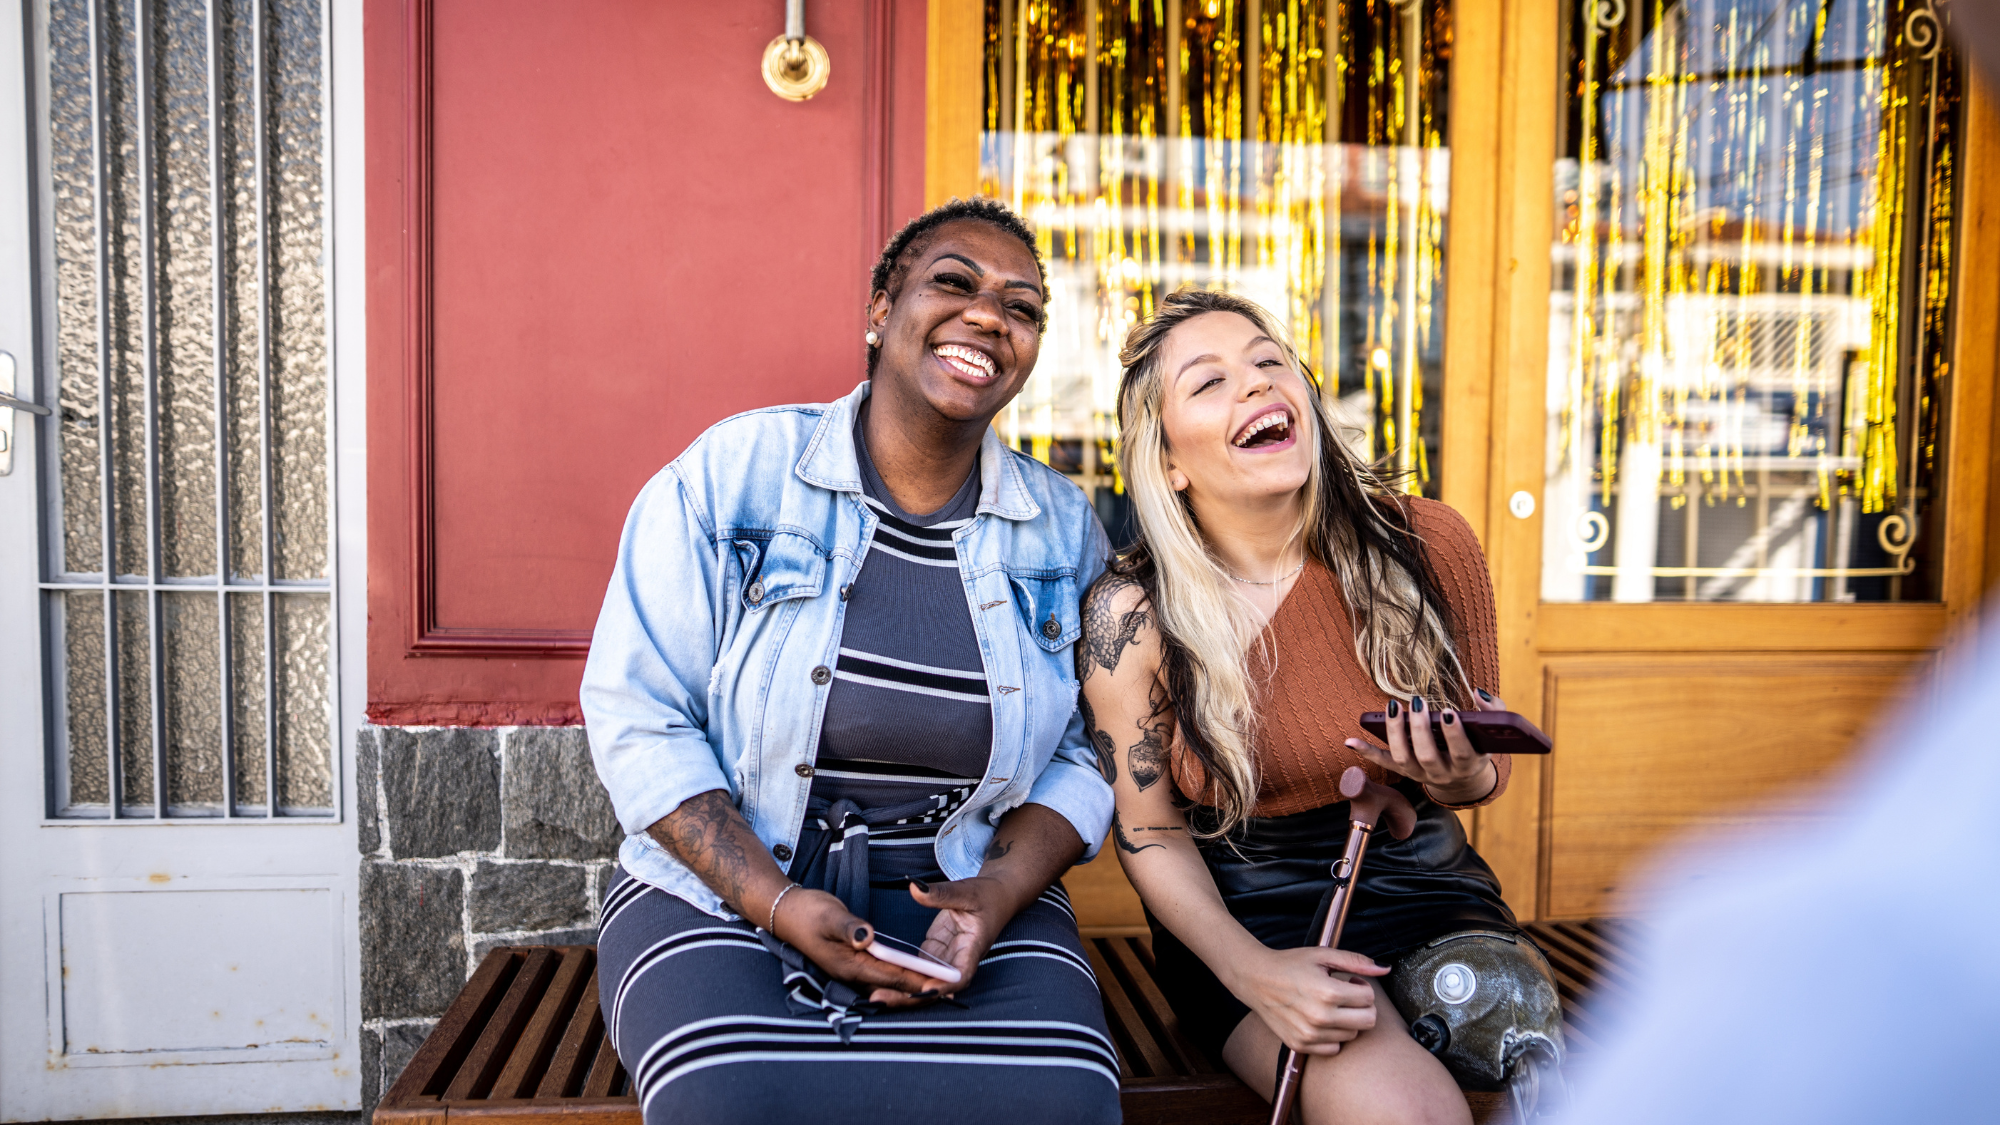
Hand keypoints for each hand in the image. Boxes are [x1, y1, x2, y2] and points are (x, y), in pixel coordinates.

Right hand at [770, 887, 942, 999]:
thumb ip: (849, 928)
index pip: (890, 976)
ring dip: (910, 986)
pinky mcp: (850, 964)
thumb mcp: (828, 915)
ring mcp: (849, 971)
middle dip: (918, 990)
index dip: (916, 980)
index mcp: (848, 964)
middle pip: (891, 987)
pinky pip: (880, 977)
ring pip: (886, 984)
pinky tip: (911, 974)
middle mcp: (850, 974)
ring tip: (937, 986)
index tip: (940, 983)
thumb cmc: (807, 912)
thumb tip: (868, 938)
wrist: (785, 912)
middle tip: (949, 989)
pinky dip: (898, 977)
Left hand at [872, 877, 1017, 1004]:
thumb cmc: (987, 895)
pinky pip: (916, 968)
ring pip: (924, 982)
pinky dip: (899, 975)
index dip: (943, 986)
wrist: (995, 897)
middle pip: (936, 987)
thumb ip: (941, 893)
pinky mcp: (934, 953)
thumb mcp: (966, 891)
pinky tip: (878, 978)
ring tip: (874, 995)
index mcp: (973, 948)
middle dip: (910, 997)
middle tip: (880, 999)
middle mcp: (958, 960)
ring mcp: (945, 958)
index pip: (960, 974)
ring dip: (901, 991)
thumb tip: (915, 889)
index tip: (924, 991)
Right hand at [1228, 946, 1387, 1055]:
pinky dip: (1332, 1036)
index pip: (1369, 999)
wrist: (1255, 979)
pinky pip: (1334, 1049)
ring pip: (1352, 1035)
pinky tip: (1320, 1020)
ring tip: (1329, 1005)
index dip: (1362, 987)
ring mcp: (1310, 1034)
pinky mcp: (1301, 1045)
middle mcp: (1320, 1017)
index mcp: (1328, 992)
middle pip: (1367, 1021)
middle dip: (1362, 1007)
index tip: (1350, 981)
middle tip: (1346, 995)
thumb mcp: (1323, 955)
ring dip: (1347, 1021)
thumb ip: (1356, 961)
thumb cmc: (1290, 964)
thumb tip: (1385, 969)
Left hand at [1345, 690, 1499, 804]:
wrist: (1463, 777)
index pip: (1462, 753)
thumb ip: (1495, 711)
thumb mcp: (1494, 731)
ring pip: (1404, 759)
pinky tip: (1350, 740)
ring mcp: (1420, 775)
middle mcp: (1443, 774)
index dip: (1455, 735)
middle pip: (1428, 756)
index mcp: (1468, 764)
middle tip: (1417, 703)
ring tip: (1393, 707)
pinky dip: (1366, 753)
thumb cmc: (1478, 745)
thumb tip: (1479, 693)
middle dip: (1421, 730)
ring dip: (1396, 734)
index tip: (1449, 713)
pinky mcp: (1404, 771)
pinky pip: (1384, 763)